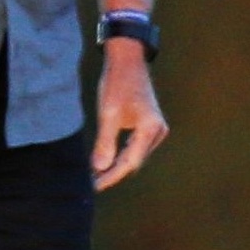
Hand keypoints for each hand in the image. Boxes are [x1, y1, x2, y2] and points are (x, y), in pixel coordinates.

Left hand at [92, 41, 169, 190]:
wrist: (128, 62)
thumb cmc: (118, 85)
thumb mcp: (108, 114)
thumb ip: (105, 143)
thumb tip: (100, 168)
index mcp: (150, 129)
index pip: (130, 163)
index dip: (111, 177)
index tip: (93, 187)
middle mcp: (158, 132)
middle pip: (134, 161)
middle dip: (113, 173)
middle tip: (91, 184)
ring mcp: (156, 129)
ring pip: (135, 156)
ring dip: (116, 165)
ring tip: (96, 175)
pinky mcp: (150, 126)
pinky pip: (136, 147)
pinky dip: (121, 155)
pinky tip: (107, 160)